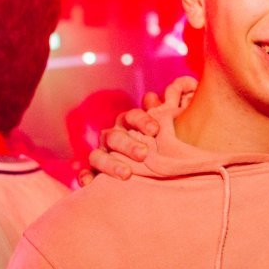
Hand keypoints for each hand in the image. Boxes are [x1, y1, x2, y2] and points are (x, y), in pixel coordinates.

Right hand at [78, 76, 199, 185]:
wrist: (147, 168)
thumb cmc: (158, 147)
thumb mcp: (165, 132)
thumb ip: (169, 113)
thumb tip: (182, 85)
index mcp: (128, 124)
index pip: (132, 116)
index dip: (142, 121)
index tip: (156, 130)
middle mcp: (112, 137)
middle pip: (115, 136)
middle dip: (128, 144)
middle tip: (144, 154)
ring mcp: (101, 154)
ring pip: (98, 155)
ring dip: (110, 163)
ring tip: (127, 174)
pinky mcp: (93, 172)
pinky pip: (86, 173)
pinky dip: (86, 177)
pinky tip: (89, 183)